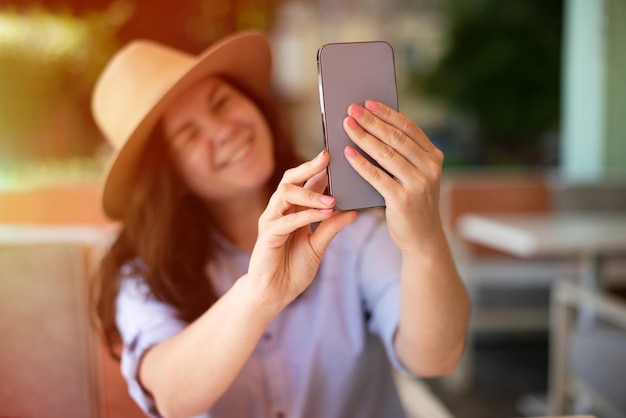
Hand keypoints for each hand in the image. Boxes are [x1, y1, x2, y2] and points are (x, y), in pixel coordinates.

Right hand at [247, 150, 356, 306]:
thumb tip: (354, 210)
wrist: (275, 294)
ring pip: (285, 193)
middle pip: (291, 179)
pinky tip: (324, 213)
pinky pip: (285, 220)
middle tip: (328, 158)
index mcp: (293, 210)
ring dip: (310, 193)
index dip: (320, 169)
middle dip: (309, 167)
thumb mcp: (319, 245)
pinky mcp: (267, 235)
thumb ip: (332, 227)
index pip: (306, 182)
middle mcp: (280, 210)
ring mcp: (272, 220)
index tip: (339, 156)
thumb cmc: (293, 269)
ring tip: (332, 199)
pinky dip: (306, 215)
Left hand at [342, 100, 444, 253]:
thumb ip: (402, 155)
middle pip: (396, 138)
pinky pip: (377, 176)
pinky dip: (361, 163)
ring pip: (386, 154)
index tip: (368, 102)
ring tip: (347, 125)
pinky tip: (347, 152)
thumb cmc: (413, 202)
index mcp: (434, 157)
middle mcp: (430, 168)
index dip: (387, 113)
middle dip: (372, 121)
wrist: (422, 238)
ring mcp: (419, 184)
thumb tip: (371, 127)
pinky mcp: (403, 200)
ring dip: (364, 137)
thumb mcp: (415, 175)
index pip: (409, 128)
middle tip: (352, 109)